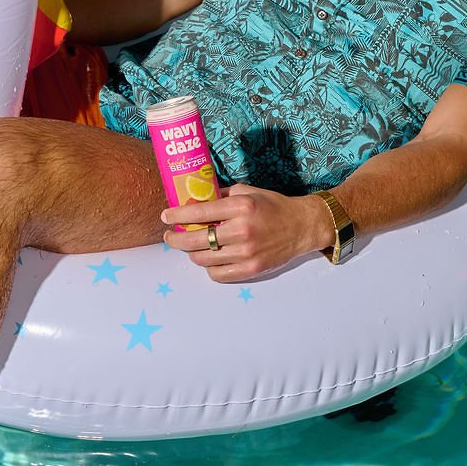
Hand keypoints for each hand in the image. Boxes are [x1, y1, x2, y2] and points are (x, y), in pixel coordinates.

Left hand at [161, 185, 332, 282]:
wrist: (301, 226)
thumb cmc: (272, 206)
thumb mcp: (246, 191)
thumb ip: (220, 195)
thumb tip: (192, 200)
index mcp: (240, 207)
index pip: (198, 213)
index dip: (176, 215)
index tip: (165, 217)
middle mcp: (242, 230)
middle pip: (195, 240)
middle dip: (175, 239)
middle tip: (170, 237)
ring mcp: (247, 253)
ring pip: (203, 259)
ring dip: (192, 253)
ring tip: (191, 246)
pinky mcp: (252, 269)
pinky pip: (217, 274)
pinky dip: (209, 267)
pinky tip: (210, 258)